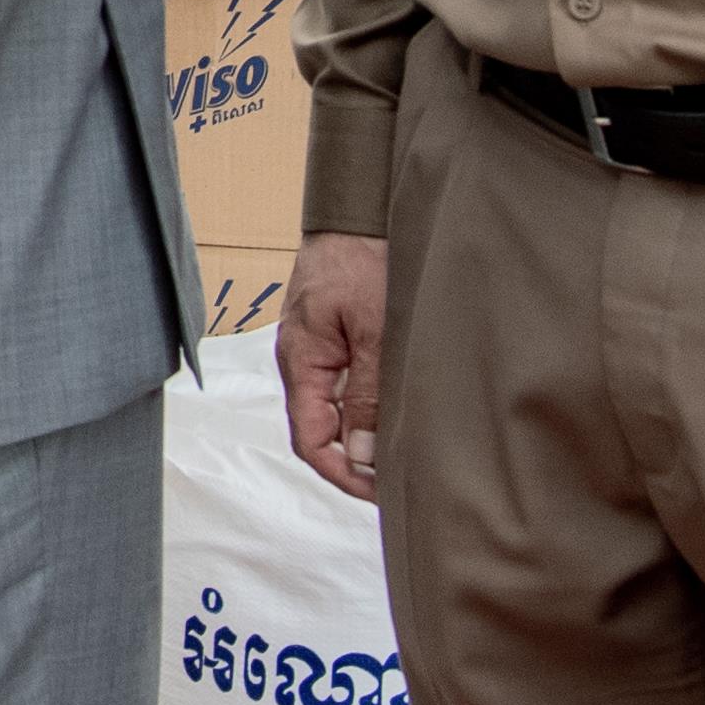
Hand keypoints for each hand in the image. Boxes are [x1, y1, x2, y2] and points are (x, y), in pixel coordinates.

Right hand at [281, 232, 387, 502]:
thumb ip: (367, 394)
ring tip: (403, 450)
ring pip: (333, 411)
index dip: (343, 474)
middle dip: (355, 462)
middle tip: (400, 478)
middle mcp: (301, 362)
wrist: (356, 212)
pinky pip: (342, 387)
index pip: (310, 441)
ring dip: (363, 435)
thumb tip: (362, 455)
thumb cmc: (361, 261)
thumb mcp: (373, 332)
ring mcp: (316, 350)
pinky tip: (393, 412)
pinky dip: (365, 408)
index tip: (381, 492)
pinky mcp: (332, 338)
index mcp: (301, 363)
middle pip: (320, 431)